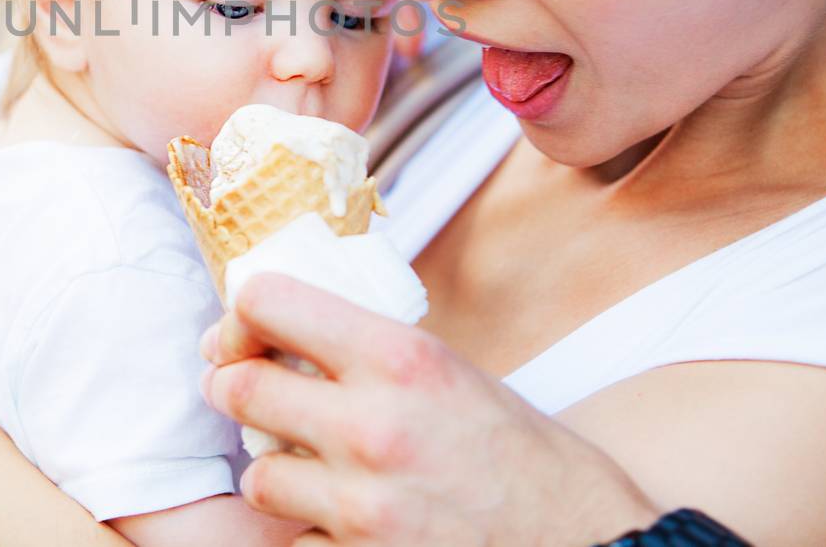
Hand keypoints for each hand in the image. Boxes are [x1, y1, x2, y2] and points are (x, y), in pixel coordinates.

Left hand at [200, 274, 661, 546]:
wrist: (588, 544)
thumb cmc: (526, 459)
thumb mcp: (453, 372)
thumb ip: (370, 351)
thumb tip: (287, 332)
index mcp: (400, 357)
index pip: (267, 302)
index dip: (241, 314)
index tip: (243, 330)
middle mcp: (373, 426)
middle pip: (237, 388)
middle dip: (237, 387)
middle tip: (251, 391)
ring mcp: (362, 505)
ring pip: (258, 475)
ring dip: (278, 470)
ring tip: (316, 468)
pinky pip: (294, 539)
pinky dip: (311, 530)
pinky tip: (349, 520)